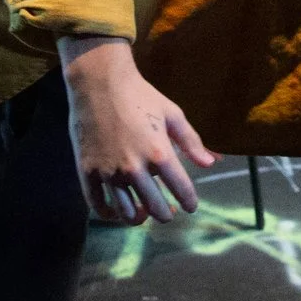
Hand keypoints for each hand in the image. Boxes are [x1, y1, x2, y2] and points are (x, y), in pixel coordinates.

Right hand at [58, 38, 215, 224]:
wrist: (99, 83)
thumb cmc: (140, 95)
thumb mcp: (172, 113)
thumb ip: (191, 141)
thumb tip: (211, 163)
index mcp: (159, 153)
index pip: (181, 189)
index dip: (189, 202)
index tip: (190, 207)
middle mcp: (135, 168)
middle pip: (156, 208)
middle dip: (166, 213)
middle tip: (168, 211)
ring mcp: (109, 173)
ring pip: (126, 213)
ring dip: (139, 218)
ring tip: (144, 213)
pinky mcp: (88, 172)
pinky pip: (98, 205)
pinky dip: (109, 214)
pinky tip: (117, 211)